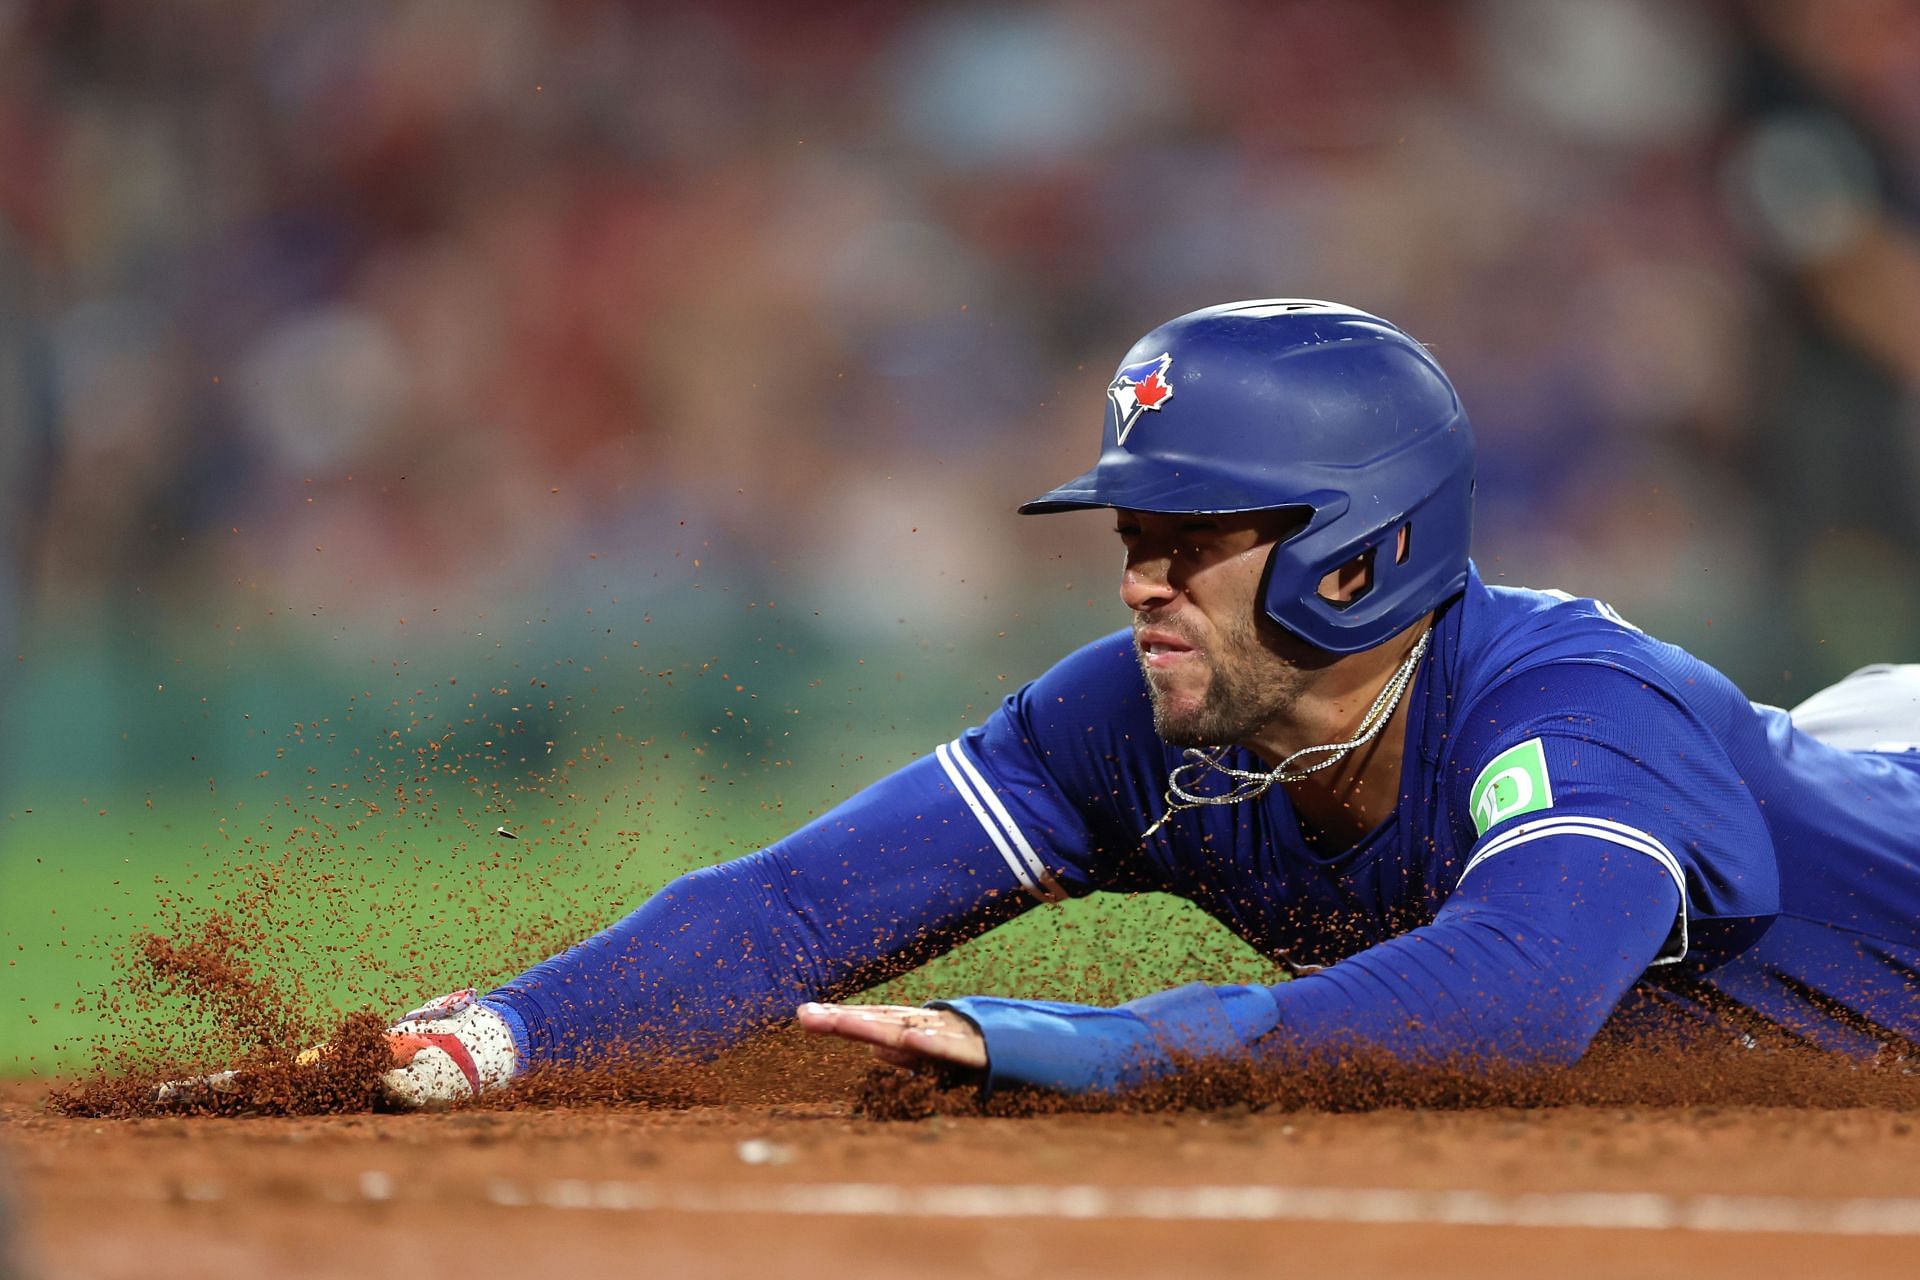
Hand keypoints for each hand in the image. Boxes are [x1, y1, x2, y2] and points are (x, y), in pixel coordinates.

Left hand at [795, 1002, 986, 1069]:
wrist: (1044, 1052)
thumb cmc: (988, 1055)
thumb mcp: (943, 1058)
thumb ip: (909, 1054)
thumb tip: (872, 1049)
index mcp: (924, 1028)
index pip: (876, 1020)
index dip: (842, 1017)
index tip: (806, 1014)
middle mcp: (935, 1026)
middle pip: (882, 1021)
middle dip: (844, 1019)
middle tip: (805, 1016)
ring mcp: (956, 1036)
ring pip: (908, 1032)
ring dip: (873, 1026)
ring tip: (838, 1023)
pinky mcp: (980, 1053)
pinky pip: (953, 1050)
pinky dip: (932, 1044)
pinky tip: (908, 1041)